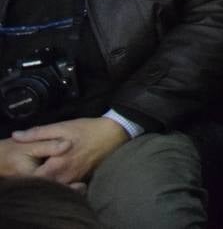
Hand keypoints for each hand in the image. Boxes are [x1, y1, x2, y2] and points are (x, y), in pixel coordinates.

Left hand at [12, 118, 128, 184]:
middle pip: (43, 183)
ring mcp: (75, 180)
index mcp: (57, 165)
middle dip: (37, 174)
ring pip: (55, 185)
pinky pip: (66, 184)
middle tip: (39, 160)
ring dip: (49, 177)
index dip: (27, 170)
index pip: (33, 177)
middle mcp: (66, 177)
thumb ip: (38, 133)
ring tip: (50, 163)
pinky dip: (60, 178)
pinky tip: (62, 167)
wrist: (116, 133)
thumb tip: (16, 136)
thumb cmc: (87, 129)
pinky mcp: (82, 179)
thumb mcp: (62, 127)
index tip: (28, 160)